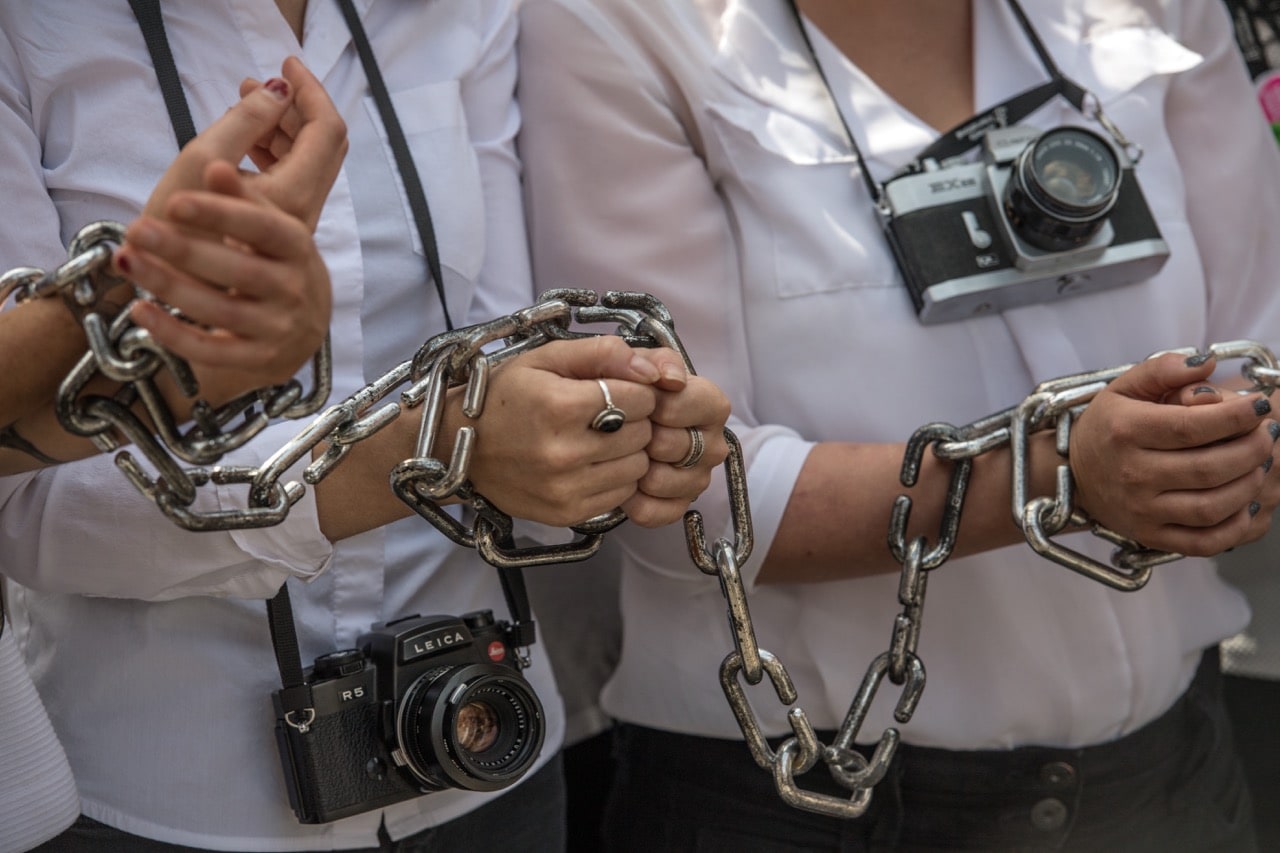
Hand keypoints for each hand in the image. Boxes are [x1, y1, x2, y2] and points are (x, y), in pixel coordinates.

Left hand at [117, 162, 330, 397]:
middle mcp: (294, 289)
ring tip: (128, 261)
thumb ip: (244, 201)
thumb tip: (215, 168)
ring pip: (220, 310)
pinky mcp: (259, 360)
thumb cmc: (279, 267)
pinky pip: (211, 350)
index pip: (262, 228)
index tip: (176, 202)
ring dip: (169, 286)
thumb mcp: (273, 230)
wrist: (305, 328)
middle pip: (238, 271)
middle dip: (184, 250)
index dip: (220, 215)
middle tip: (137, 229)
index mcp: (298, 248)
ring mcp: (278, 328)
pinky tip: (141, 311)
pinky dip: (173, 333)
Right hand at [142, 57, 346, 230]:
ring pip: (304, 159)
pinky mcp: (276, 225)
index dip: (311, 91)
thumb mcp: (204, 161)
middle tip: (257, 82)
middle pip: (321, 144)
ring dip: (281, 124)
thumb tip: (279, 90)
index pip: (326, 130)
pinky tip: (244, 137)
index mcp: (294, 194)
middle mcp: (303, 210)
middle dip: (295, 105)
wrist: (171, 290)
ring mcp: (292, 220)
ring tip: (244, 98)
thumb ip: (246, 121)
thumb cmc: (175, 228)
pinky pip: (288, 175)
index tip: (286, 64)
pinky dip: (272, 147)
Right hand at [463, 336, 672, 526]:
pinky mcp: (568, 513)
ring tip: (600, 438)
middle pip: (644, 433)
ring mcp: (566, 488)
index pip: (641, 397)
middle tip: (607, 414)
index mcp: (559, 405)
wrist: (459, 446)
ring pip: (639, 467)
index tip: (617, 388)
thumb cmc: (505, 395)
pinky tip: (592, 462)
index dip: (637, 389)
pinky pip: (622, 495)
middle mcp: (563, 452)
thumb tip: (656, 370)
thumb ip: (603, 352)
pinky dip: (616, 477)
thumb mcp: (546, 357)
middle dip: (635, 419)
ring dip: (629, 450)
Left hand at [623, 367, 730, 527]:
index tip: (638, 400)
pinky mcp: (677, 505)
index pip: (697, 404)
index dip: (659, 403)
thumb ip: (648, 357)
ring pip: (662, 480)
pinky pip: (652, 511)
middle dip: (642, 436)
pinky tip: (622, 480)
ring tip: (621, 453)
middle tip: (624, 428)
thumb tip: (669, 377)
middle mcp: (710, 442)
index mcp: (708, 403)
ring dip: (633, 468)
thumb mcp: (622, 360)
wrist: (590, 425)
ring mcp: (697, 477)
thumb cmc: (613, 389)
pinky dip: (630, 499)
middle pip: (675, 444)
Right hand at [1069, 352, 1278, 555]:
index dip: (1235, 417)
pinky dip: (1234, 527)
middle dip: (1251, 449)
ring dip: (1248, 485)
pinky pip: (1202, 542)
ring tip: (1258, 464)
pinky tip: (1245, 504)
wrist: (1071, 473)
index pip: (1191, 427)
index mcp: (1125, 431)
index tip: (1259, 405)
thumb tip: (1208, 364)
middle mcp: (1131, 473)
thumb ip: (1164, 369)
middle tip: (1266, 434)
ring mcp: (1141, 510)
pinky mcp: (1150, 536)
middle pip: (1208, 468)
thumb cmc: (1106, 427)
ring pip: (1210, 507)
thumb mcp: (1123, 388)